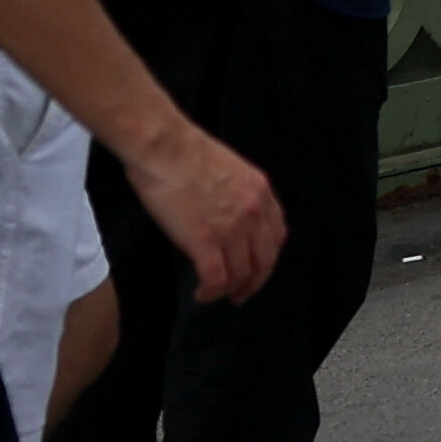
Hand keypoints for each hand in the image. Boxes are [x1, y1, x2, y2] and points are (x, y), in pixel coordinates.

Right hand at [119, 116, 284, 305]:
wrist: (164, 146)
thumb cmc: (184, 152)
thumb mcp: (228, 170)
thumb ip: (237, 195)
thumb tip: (227, 217)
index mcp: (261, 191)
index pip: (276, 235)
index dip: (267, 258)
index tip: (256, 268)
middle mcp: (254, 211)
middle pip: (265, 259)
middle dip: (254, 282)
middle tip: (241, 294)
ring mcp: (231, 226)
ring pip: (242, 273)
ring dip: (232, 290)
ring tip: (218, 295)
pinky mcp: (205, 239)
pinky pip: (216, 278)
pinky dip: (211, 292)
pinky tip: (202, 294)